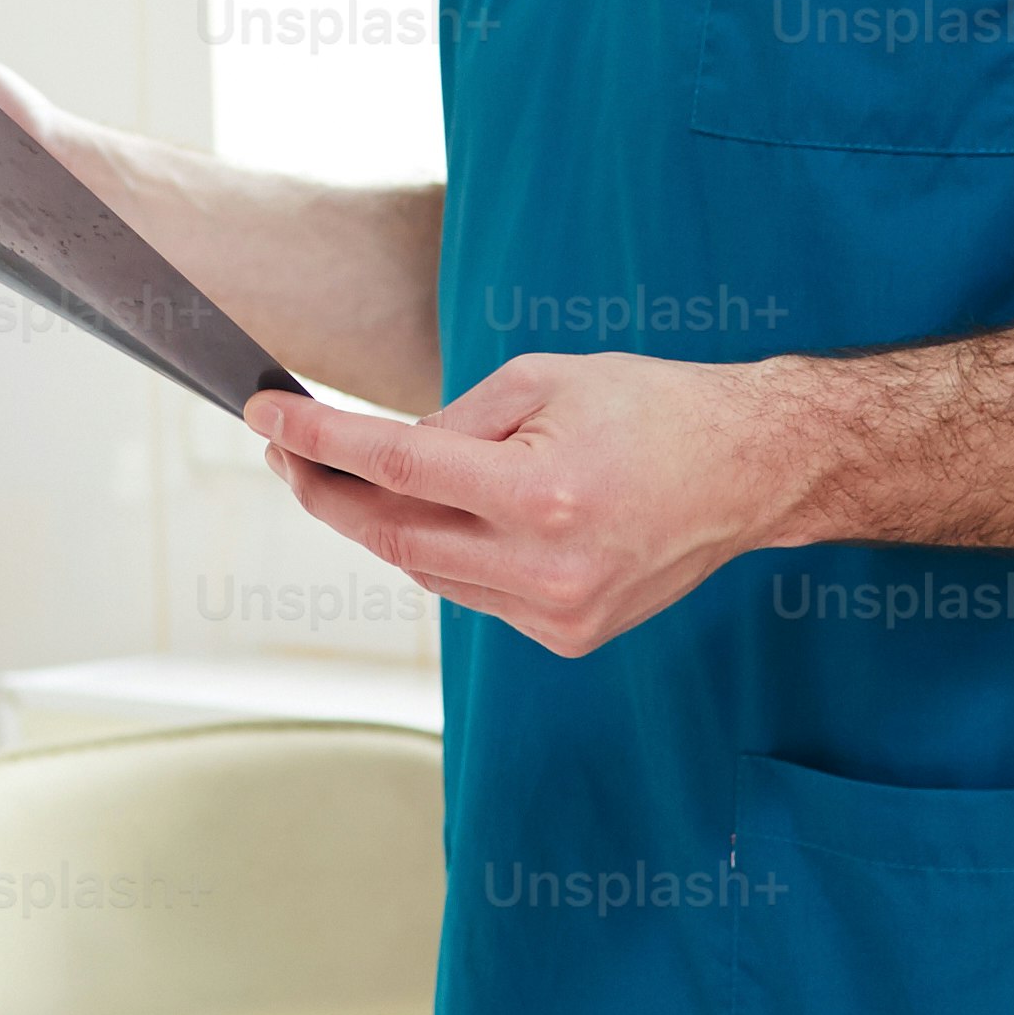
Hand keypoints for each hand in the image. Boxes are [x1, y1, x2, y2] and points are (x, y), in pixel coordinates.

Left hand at [250, 351, 849, 656]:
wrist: (751, 471)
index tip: (262, 413)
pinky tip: (445, 515)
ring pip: (425, 570)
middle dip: (324, 489)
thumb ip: (452, 420)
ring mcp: (559, 613)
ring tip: (348, 473)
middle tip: (282, 449)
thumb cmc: (652, 409)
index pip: (396, 466)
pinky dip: (443, 551)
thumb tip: (377, 455)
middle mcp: (549, 568)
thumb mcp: (544, 379)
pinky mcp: (567, 635)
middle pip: (392, 535)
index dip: (318, 440)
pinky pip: (472, 592)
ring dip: (378, 522)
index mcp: (544, 495)